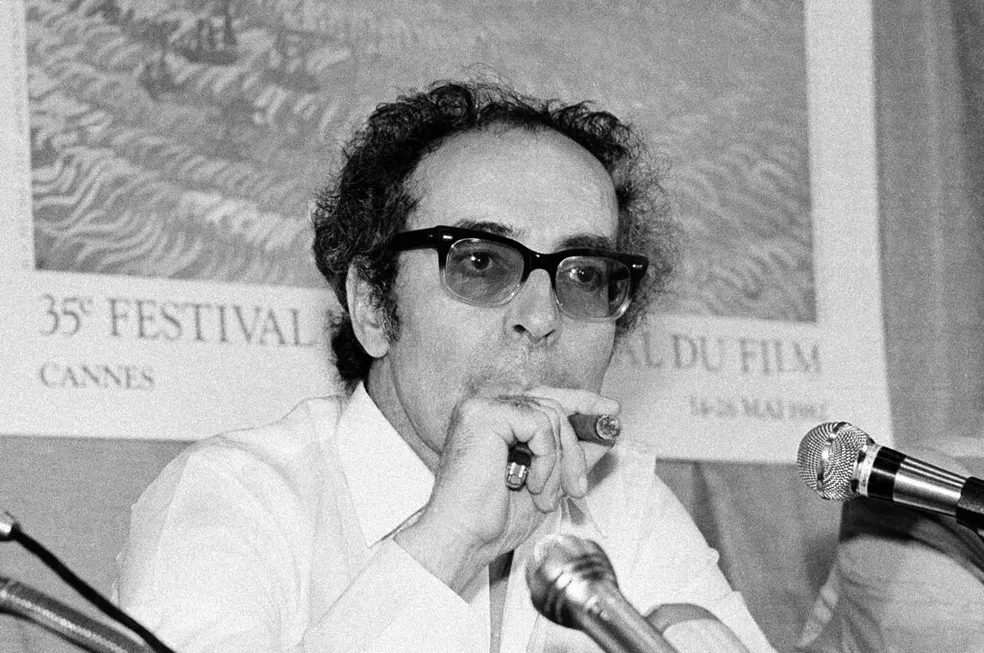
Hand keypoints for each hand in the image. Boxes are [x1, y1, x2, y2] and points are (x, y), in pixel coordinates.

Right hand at [394, 387, 618, 593]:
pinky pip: (541, 426)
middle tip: (579, 484)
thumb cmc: (491, 519)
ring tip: (544, 495)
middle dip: (577, 445)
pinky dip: (546, 460)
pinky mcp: (486, 414)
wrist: (463, 539)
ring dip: (559, 462)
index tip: (611, 413)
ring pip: (552, 415)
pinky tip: (531, 485)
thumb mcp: (548, 482)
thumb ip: (572, 455)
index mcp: (496, 419)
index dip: (582, 402)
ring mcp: (484, 407)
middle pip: (554, 403)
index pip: (547, 397)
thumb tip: (605, 434)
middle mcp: (488, 407)